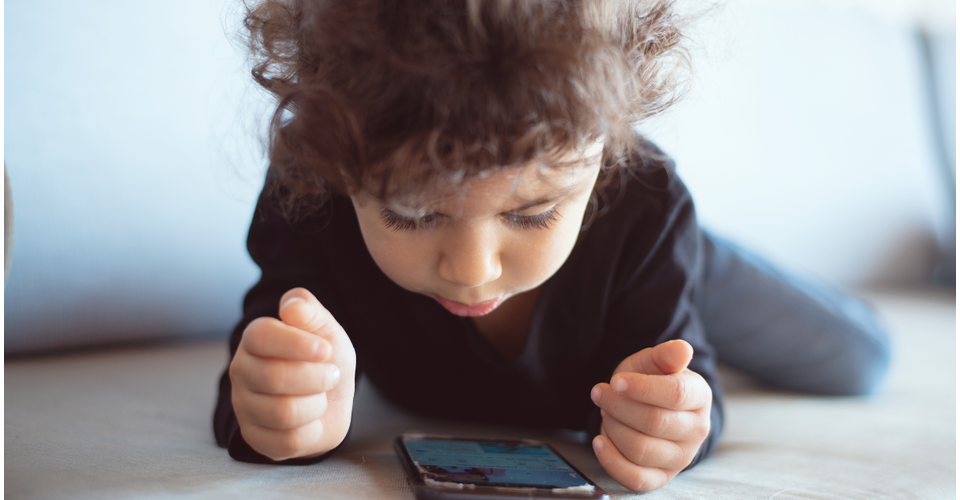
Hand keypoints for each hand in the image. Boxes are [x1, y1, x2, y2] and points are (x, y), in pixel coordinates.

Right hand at [229, 287, 356, 460]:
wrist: (331, 400)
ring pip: (283, 412)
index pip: (260, 337)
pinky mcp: (256, 438)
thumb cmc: (324, 361)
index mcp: (254, 339)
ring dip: (316, 405)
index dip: (296, 344)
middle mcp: (242, 371)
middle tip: (332, 375)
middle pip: (274, 377)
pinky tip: (313, 420)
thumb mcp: (326, 331)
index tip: (325, 350)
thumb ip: (310, 313)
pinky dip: (312, 431)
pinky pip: (288, 441)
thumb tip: (292, 304)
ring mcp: (245, 407)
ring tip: (321, 396)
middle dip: (316, 377)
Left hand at [590, 340, 711, 491]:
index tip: (616, 381)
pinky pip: (635, 479)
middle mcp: (697, 430)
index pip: (675, 394)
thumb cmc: (650, 382)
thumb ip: (665, 356)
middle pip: (654, 422)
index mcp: (699, 396)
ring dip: (613, 428)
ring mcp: (680, 457)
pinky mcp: (661, 477)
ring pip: (641, 449)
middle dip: (618, 406)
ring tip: (605, 412)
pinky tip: (599, 441)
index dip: (641, 388)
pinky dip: (611, 461)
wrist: (648, 407)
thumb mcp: (653, 363)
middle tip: (601, 394)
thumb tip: (683, 349)